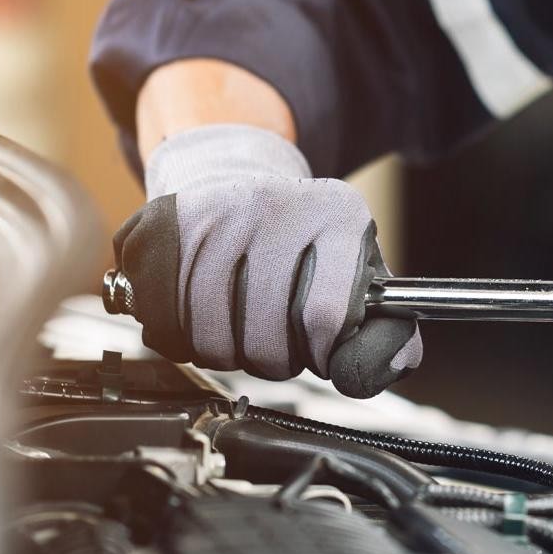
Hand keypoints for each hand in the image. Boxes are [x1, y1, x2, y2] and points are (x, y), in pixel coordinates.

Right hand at [112, 123, 421, 395]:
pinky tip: (200, 318)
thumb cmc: (307, 246)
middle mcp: (277, 203)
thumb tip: (374, 369)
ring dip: (226, 354)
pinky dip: (179, 337)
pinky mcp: (168, 222)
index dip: (321, 354)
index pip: (326, 317)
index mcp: (338, 215)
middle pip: (266, 337)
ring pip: (211, 337)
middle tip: (277, 342)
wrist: (240, 184)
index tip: (319, 352)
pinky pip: (165, 318)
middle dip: (274, 360)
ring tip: (242, 330)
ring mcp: (217, 210)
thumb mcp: (362, 276)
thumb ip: (386, 331)